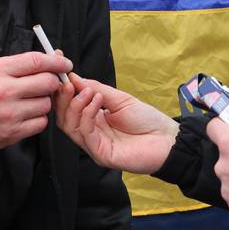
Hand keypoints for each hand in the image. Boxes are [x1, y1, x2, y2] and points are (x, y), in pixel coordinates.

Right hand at [0, 51, 72, 158]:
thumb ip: (22, 64)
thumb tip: (56, 56)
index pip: (36, 61)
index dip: (56, 62)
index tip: (65, 63)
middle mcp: (3, 91)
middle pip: (47, 82)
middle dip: (51, 82)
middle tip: (46, 84)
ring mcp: (9, 113)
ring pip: (46, 103)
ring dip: (43, 102)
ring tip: (28, 102)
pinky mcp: (13, 132)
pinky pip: (42, 122)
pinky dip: (38, 119)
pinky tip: (25, 115)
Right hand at [54, 73, 178, 173]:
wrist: (167, 140)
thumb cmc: (147, 120)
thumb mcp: (119, 98)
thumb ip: (96, 89)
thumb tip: (74, 78)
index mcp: (93, 120)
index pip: (68, 108)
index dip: (62, 92)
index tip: (60, 75)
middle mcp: (90, 133)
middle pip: (64, 118)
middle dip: (63, 99)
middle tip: (69, 84)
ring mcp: (94, 145)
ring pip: (70, 127)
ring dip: (76, 105)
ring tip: (90, 92)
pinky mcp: (101, 154)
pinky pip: (85, 134)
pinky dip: (88, 115)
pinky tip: (97, 102)